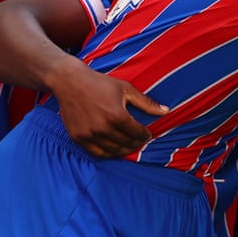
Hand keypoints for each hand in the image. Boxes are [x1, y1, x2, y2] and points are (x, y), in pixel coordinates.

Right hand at [53, 65, 167, 158]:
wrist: (71, 82)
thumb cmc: (100, 83)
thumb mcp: (126, 89)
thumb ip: (146, 103)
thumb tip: (166, 111)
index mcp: (117, 115)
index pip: (137, 133)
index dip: (145, 135)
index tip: (147, 134)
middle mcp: (103, 128)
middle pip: (126, 144)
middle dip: (136, 143)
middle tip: (139, 141)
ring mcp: (89, 135)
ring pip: (113, 151)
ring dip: (124, 151)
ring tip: (129, 146)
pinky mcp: (79, 138)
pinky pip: (97, 153)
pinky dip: (108, 154)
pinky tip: (114, 149)